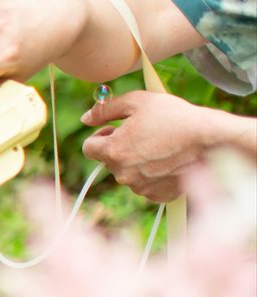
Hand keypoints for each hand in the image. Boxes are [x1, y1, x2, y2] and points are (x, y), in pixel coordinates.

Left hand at [81, 91, 224, 203]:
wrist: (210, 141)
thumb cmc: (175, 118)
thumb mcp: (138, 102)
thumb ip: (106, 108)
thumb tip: (86, 118)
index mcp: (112, 151)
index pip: (89, 147)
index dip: (100, 135)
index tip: (113, 129)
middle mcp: (122, 174)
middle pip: (109, 160)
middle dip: (120, 147)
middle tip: (144, 134)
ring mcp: (139, 187)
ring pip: (128, 172)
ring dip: (137, 161)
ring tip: (161, 146)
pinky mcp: (156, 195)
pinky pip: (146, 184)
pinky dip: (153, 174)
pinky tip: (169, 161)